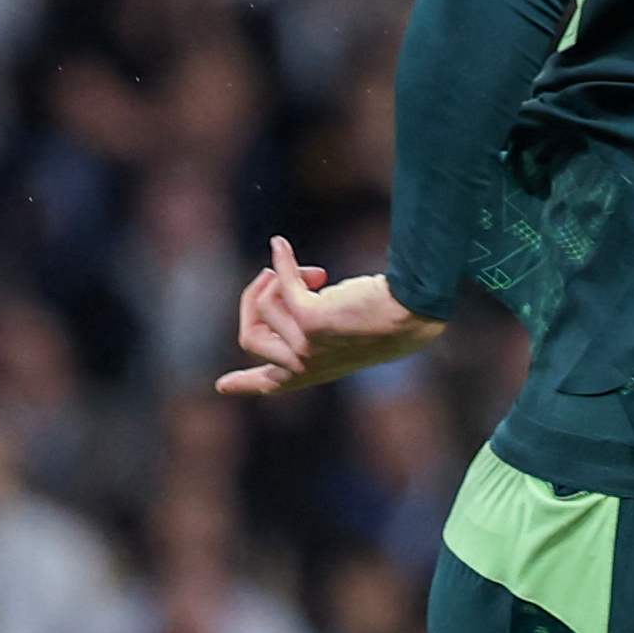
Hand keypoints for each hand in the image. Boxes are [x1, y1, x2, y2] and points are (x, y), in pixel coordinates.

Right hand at [219, 236, 434, 397]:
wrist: (412, 313)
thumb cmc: (388, 319)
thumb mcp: (342, 330)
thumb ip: (309, 325)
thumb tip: (277, 286)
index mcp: (313, 372)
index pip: (272, 385)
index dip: (244, 383)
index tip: (221, 386)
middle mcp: (304, 366)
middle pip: (248, 337)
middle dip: (254, 301)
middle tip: (274, 276)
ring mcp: (305, 348)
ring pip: (264, 307)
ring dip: (281, 278)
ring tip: (317, 272)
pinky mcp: (310, 324)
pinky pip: (281, 285)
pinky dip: (282, 261)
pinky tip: (282, 246)